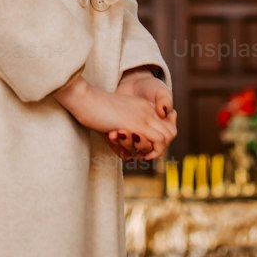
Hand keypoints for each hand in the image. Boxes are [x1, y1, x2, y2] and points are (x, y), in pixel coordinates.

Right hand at [54, 76, 175, 161]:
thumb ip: (123, 139)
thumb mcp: (113, 124)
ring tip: (141, 156)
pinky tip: (138, 155)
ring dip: (158, 151)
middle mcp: (147, 109)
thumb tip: (128, 157)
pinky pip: (159, 140)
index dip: (160, 140)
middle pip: (171, 131)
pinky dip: (154, 152)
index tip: (145, 150)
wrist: (85, 99)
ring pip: (168, 136)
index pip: (166, 123)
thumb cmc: (94, 112)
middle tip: (144, 155)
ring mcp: (144, 115)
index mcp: (143, 106)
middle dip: (162, 148)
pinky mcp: (138, 124)